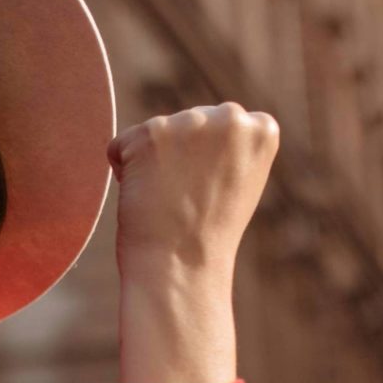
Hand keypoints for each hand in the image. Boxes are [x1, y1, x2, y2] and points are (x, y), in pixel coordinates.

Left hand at [107, 102, 279, 272]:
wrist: (181, 266)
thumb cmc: (208, 233)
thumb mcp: (239, 179)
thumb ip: (229, 144)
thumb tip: (198, 121)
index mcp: (261, 128)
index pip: (221, 124)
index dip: (207, 161)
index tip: (213, 190)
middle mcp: (230, 116)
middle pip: (188, 122)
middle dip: (179, 155)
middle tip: (188, 197)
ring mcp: (189, 122)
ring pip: (155, 133)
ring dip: (151, 162)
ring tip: (167, 199)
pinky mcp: (149, 133)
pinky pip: (121, 145)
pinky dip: (123, 170)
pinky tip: (144, 195)